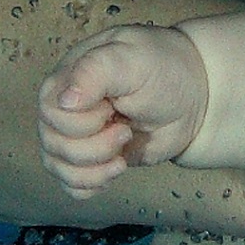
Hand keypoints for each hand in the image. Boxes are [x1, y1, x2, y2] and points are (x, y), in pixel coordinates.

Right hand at [39, 26, 209, 192]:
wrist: (193, 97)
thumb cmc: (162, 69)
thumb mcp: (132, 59)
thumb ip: (95, 72)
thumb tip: (65, 101)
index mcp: (66, 79)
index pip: (52, 113)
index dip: (82, 121)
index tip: (112, 108)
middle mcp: (64, 109)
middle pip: (54, 144)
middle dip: (94, 147)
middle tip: (124, 130)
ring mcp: (76, 136)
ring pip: (59, 167)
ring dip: (94, 169)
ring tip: (122, 154)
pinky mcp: (92, 159)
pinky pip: (72, 184)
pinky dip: (91, 184)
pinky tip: (115, 169)